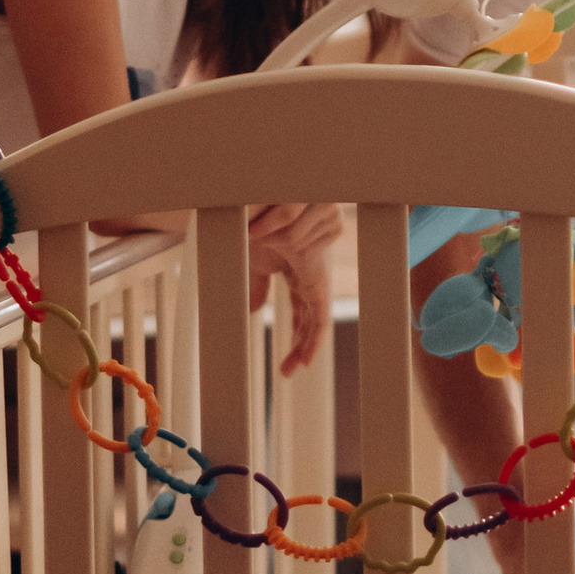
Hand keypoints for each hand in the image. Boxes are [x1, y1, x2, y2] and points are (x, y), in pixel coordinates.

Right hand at [248, 199, 342, 371]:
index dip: (300, 337)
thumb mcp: (256, 262)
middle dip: (304, 347)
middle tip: (290, 372)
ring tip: (295, 368)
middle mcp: (311, 274)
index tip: (292, 363)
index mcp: (299, 272)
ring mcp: (317, 275)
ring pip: (318, 320)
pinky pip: (321, 314)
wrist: (262, 201)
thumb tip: (253, 310)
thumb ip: (258, 285)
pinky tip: (307, 357)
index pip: (304, 311)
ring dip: (304, 345)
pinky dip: (314, 338)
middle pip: (313, 319)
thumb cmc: (260, 223)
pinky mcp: (317, 273)